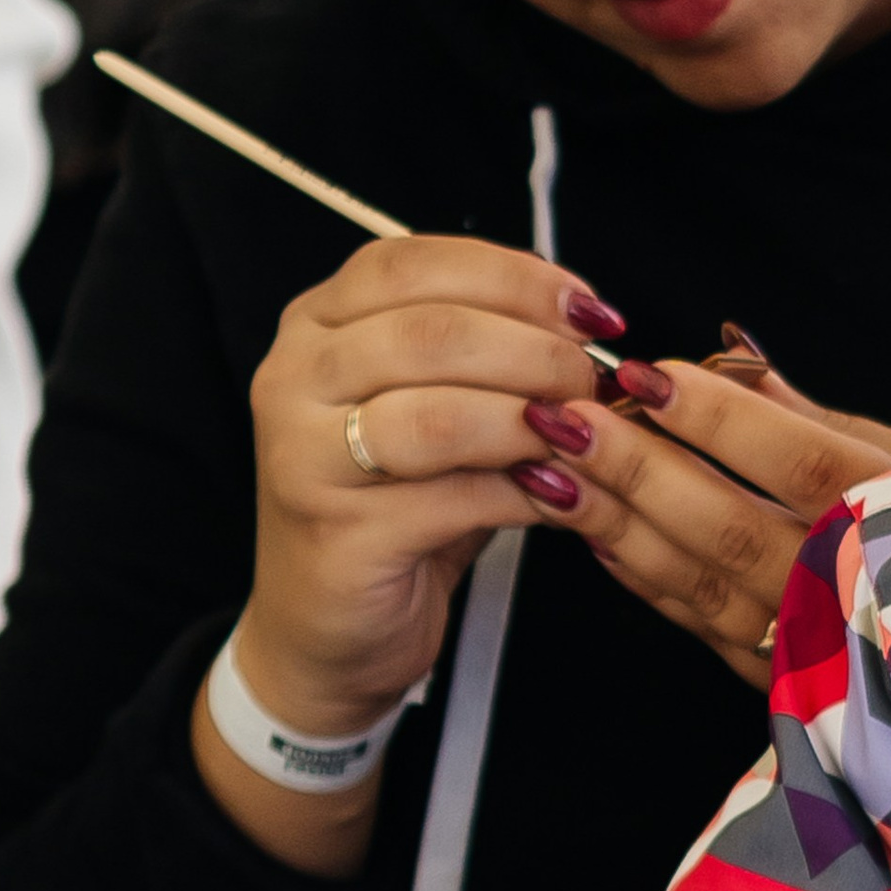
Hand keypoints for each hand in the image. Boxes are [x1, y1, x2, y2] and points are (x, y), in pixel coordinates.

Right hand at [198, 231, 626, 871]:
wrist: (331, 627)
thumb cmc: (401, 506)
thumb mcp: (445, 406)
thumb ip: (496, 355)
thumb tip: (591, 331)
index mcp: (320, 324)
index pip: (415, 263)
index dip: (515, 278)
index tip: (590, 311)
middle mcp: (296, 378)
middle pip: (432, 331)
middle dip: (538, 352)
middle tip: (595, 382)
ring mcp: (303, 456)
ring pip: (438, 414)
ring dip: (531, 421)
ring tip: (581, 437)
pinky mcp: (336, 533)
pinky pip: (454, 498)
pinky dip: (525, 494)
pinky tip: (560, 497)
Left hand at [539, 343, 890, 688]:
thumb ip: (823, 417)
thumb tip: (733, 349)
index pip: (795, 461)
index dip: (715, 416)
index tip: (647, 373)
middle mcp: (853, 588)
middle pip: (729, 526)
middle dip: (636, 469)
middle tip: (564, 416)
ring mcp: (817, 646)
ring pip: (700, 584)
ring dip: (617, 525)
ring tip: (551, 469)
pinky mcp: (789, 685)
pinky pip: (701, 627)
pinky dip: (643, 580)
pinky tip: (593, 534)